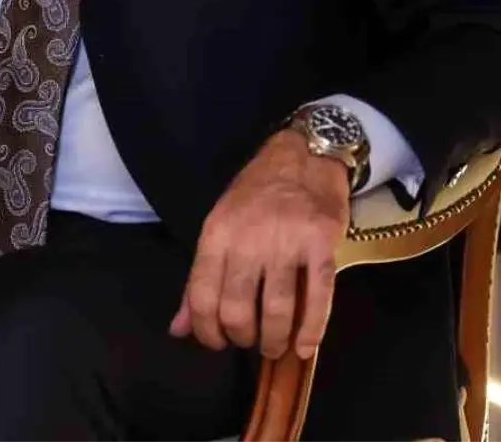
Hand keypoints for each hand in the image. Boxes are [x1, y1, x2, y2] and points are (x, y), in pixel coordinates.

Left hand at [170, 129, 348, 360]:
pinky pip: (318, 298)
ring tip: (275, 346)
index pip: (202, 296)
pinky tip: (304, 347)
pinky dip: (311, 331)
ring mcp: (287, 242)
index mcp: (217, 233)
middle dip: (243, 337)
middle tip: (250, 340)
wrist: (303, 155)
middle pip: (238, 310)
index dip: (207, 331)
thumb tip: (178, 329)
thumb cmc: (256, 193)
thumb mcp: (219, 225)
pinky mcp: (321, 244)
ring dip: (275, 340)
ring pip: (277, 310)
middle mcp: (249, 239)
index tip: (218, 341)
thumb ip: (199, 278)